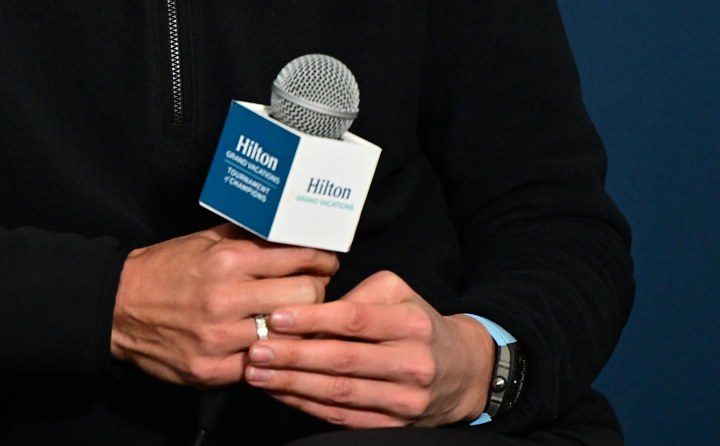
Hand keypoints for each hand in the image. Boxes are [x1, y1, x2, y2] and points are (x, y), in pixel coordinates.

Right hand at [108, 225, 337, 387]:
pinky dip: (267, 353)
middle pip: (307, 296)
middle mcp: (226, 299)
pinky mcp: (212, 370)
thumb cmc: (164, 271)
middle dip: (315, 291)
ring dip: (295, 326)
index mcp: (227, 261)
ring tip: (287, 318)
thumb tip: (292, 230)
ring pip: (290, 335)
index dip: (321, 259)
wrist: (117, 307)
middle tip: (310, 290)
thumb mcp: (204, 240)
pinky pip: (262, 364)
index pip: (301, 258)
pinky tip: (262, 342)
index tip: (325, 262)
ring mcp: (220, 339)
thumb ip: (248, 236)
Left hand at [243, 269, 496, 428]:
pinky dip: (307, 406)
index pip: (354, 320)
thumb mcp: (399, 295)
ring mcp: (404, 400)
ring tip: (258, 373)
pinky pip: (343, 417)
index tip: (276, 317)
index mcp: (411, 324)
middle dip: (294, 356)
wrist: (462, 371)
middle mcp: (411, 363)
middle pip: (343, 360)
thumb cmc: (417, 325)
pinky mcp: (394, 425)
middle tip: (256, 349)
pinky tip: (281, 393)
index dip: (313, 319)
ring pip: (340, 393)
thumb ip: (359, 294)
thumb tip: (314, 307)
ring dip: (293, 385)